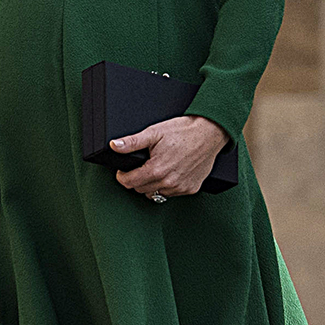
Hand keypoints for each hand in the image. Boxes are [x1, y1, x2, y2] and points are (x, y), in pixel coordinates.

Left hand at [113, 115, 228, 198]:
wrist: (209, 133)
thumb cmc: (183, 131)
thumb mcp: (154, 132)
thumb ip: (132, 142)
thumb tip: (114, 146)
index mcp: (157, 170)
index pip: (130, 183)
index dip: (122, 176)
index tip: (122, 171)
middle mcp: (169, 183)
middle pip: (141, 190)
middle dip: (136, 179)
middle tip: (140, 166)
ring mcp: (181, 188)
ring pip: (156, 194)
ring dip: (151, 185)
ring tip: (154, 169)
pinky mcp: (191, 189)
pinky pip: (171, 194)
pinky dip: (166, 186)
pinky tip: (169, 173)